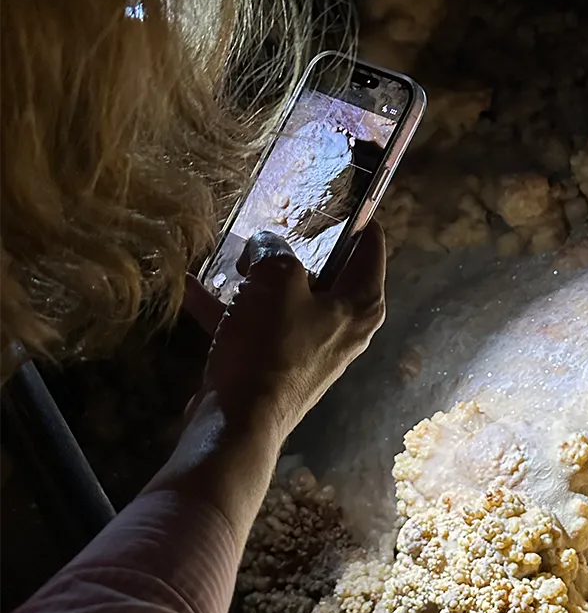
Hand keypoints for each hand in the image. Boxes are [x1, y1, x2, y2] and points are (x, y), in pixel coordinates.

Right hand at [184, 224, 385, 446]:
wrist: (236, 422)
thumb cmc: (270, 346)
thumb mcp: (276, 279)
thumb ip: (274, 249)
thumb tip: (266, 246)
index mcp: (361, 303)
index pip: (370, 243)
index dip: (352, 215)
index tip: (328, 191)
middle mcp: (344, 325)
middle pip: (325, 269)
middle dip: (292, 245)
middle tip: (267, 220)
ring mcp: (310, 347)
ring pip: (285, 297)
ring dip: (254, 276)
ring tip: (229, 252)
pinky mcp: (277, 364)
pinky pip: (255, 324)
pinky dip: (228, 307)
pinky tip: (192, 286)